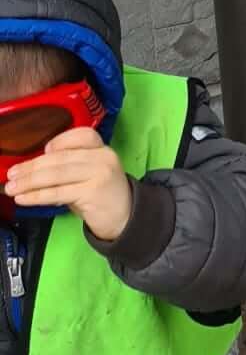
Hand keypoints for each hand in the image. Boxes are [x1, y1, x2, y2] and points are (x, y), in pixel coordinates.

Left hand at [6, 128, 132, 240]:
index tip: (39, 154)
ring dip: (29, 182)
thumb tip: (34, 170)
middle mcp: (103, 157)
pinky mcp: (92, 192)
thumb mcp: (89, 176)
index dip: (58, 142)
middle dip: (32, 167)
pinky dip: (36, 196)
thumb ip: (69, 168)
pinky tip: (24, 199)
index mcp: (102, 149)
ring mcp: (99, 173)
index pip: (80, 136)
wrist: (125, 219)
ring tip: (11, 188)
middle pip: (61, 158)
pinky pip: (57, 192)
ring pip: (56, 174)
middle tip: (12, 175)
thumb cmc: (101, 197)